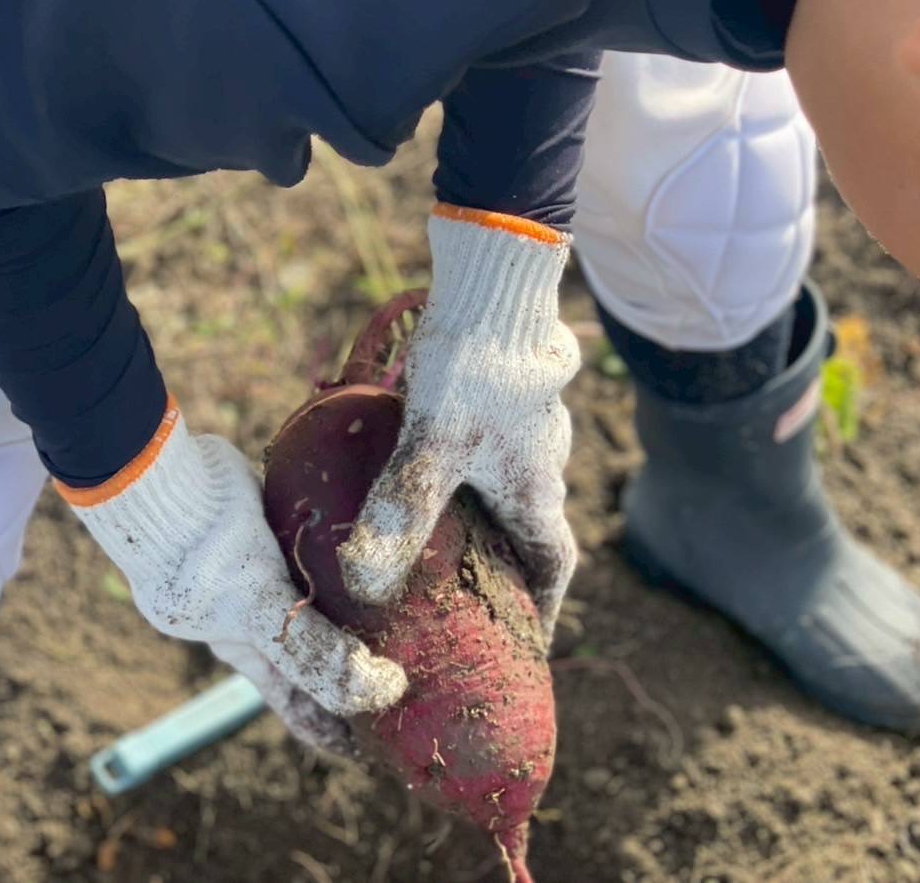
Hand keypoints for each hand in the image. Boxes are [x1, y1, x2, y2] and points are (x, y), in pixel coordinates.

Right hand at [57, 399, 406, 752]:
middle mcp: (260, 619)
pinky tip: (384, 558)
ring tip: (408, 621)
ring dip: (357, 616)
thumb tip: (377, 692)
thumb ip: (312, 653)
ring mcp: (268, 575)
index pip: (302, 707)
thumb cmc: (207, 564)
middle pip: (315, 658)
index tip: (379, 752)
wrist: (172, 487)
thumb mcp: (261, 612)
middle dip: (355, 676)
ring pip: (321, 607)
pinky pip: (318, 556)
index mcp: (253, 654)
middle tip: (411, 684)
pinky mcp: (278, 532)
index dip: (336, 731)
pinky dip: (348, 563)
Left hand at [338, 205, 580, 639]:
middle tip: (467, 595)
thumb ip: (400, 511)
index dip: (541, 608)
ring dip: (485, 514)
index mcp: (536, 487)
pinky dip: (469, 469)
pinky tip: (426, 460)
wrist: (499, 278)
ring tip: (438, 534)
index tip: (525, 641)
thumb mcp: (431, 443)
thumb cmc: (475, 364)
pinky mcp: (506, 389)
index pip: (553, 564)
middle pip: (532, 527)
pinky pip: (493, 445)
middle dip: (505, 566)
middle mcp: (542, 459)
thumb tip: (366, 581)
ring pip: (510, 483)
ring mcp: (529, 421)